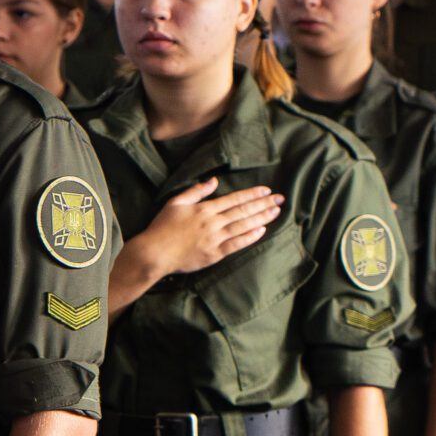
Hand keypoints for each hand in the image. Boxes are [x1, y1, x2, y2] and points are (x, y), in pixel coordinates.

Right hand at [126, 177, 282, 279]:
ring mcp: (215, 239)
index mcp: (205, 208)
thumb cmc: (162, 227)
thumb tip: (213, 180)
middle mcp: (213, 222)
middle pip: (243, 211)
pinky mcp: (214, 254)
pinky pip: (236, 244)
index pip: (234, 199)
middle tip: (280, 199)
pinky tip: (261, 231)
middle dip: (263, 204)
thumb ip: (196, 191)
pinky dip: (250, 237)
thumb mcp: (176, 202)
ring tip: (275, 212)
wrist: (155, 253)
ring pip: (243, 226)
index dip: (252, 194)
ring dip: (261, 218)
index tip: (266, 190)